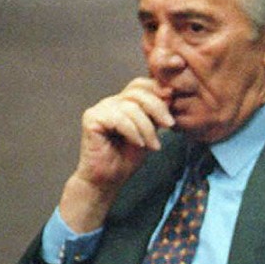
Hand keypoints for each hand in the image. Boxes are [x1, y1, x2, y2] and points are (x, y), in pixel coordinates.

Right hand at [59, 78, 173, 231]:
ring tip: (153, 146)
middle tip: (169, 125)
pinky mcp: (91, 118)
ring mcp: (100, 108)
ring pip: (131, 107)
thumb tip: (170, 95)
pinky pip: (119, 118)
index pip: (141, 84)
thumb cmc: (127, 158)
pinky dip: (133, 132)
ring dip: (147, 128)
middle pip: (138, 92)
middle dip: (158, 108)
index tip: (173, 101)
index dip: (157, 88)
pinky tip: (139, 144)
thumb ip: (157, 115)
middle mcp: (112, 102)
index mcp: (125, 102)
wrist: (108, 179)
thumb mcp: (150, 132)